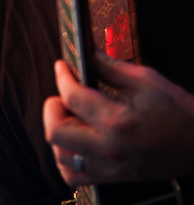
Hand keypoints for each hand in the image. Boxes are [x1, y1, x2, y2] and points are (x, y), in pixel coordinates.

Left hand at [43, 52, 193, 186]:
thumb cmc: (176, 110)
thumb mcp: (144, 80)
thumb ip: (109, 67)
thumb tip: (86, 52)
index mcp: (118, 121)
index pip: (73, 98)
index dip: (62, 77)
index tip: (62, 67)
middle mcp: (110, 149)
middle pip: (56, 132)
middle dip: (52, 108)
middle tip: (61, 95)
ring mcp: (111, 167)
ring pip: (62, 157)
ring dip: (58, 133)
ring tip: (69, 116)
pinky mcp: (114, 177)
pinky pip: (75, 176)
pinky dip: (67, 158)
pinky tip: (75, 140)